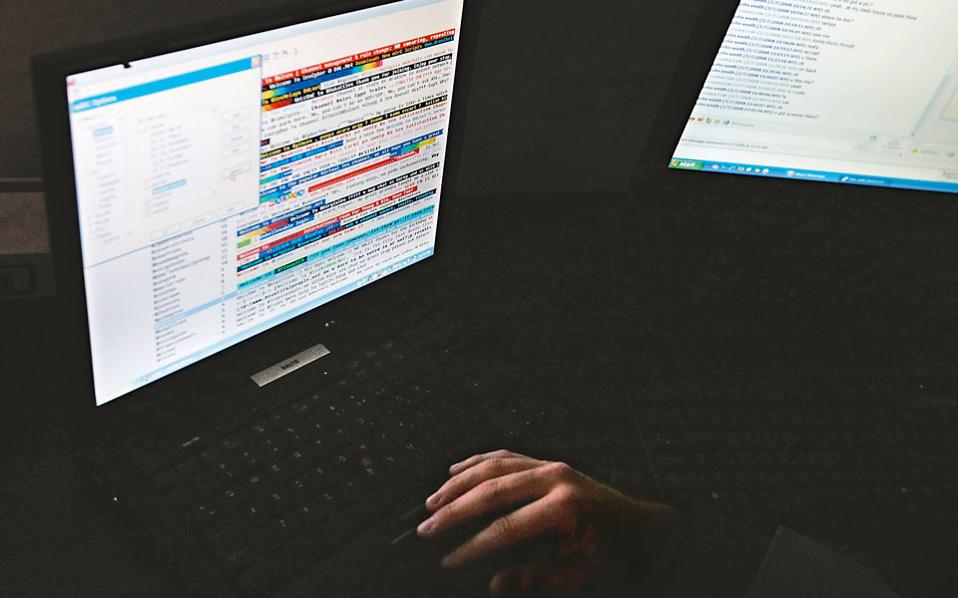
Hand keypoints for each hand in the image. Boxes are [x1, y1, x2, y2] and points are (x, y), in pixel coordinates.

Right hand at [416, 449, 675, 594]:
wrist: (643, 528)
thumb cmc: (612, 554)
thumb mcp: (579, 576)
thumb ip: (537, 579)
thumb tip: (496, 583)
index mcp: (565, 509)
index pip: (505, 529)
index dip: (472, 547)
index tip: (447, 560)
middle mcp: (556, 479)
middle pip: (492, 491)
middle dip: (455, 511)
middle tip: (426, 529)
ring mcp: (551, 465)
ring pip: (493, 467)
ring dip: (458, 483)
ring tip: (432, 502)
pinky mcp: (548, 462)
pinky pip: (506, 456)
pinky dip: (477, 461)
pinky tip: (455, 470)